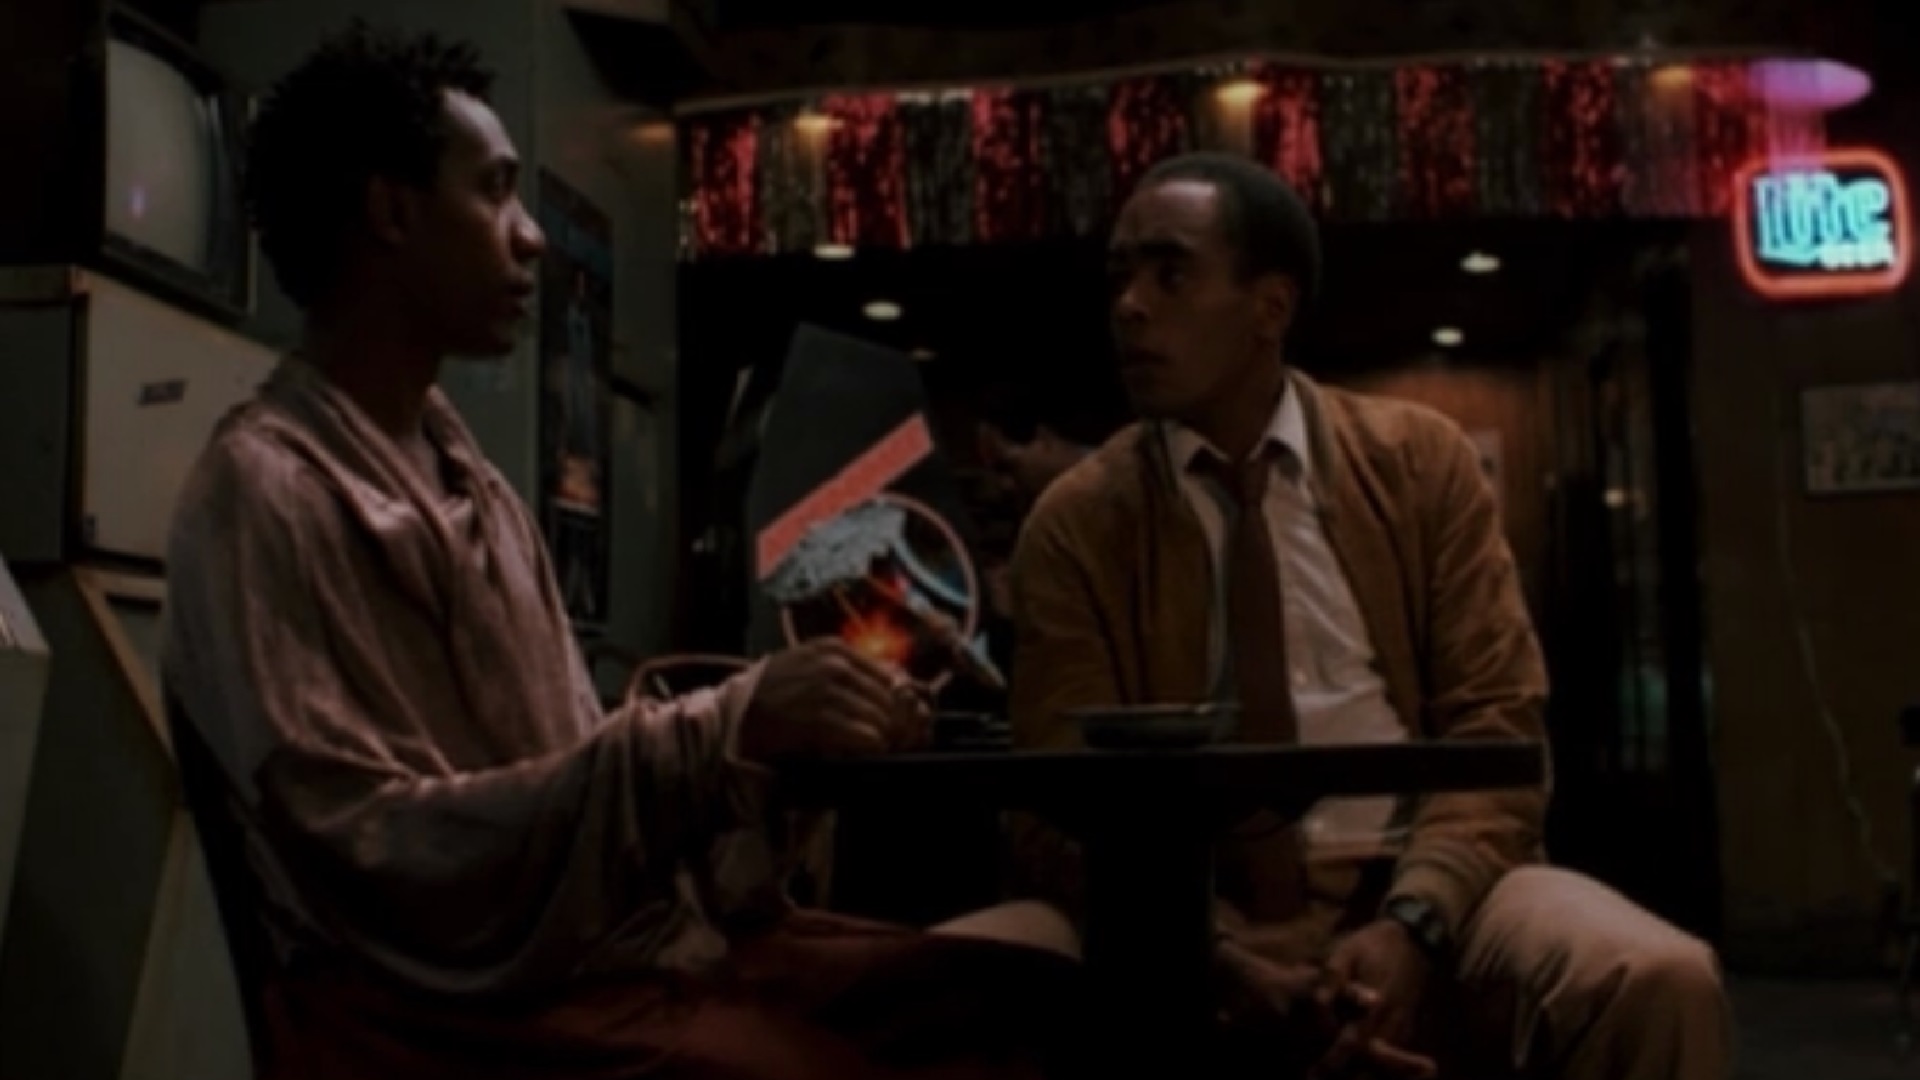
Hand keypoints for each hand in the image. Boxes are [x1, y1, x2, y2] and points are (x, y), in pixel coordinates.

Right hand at [738, 639, 931, 762]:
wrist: (735, 715)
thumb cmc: (775, 693)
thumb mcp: (810, 666)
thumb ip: (850, 671)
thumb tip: (898, 685)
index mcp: (834, 649)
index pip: (890, 675)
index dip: (899, 702)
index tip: (899, 721)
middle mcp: (834, 664)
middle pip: (889, 697)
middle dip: (896, 722)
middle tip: (894, 741)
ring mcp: (826, 690)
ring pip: (881, 717)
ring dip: (884, 736)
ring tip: (878, 748)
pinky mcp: (819, 719)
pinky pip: (866, 735)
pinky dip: (871, 746)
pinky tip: (865, 752)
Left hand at [1213, 940, 1428, 1077]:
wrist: (1412, 940)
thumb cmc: (1373, 945)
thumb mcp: (1347, 951)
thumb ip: (1331, 978)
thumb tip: (1318, 1004)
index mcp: (1376, 1003)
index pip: (1355, 1041)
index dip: (1335, 1059)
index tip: (1315, 1072)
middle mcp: (1392, 1021)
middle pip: (1371, 1062)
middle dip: (1347, 1073)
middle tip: (1316, 1077)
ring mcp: (1403, 1026)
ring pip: (1384, 1063)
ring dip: (1359, 1072)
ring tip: (1326, 1075)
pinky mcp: (1406, 1028)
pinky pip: (1392, 1055)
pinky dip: (1374, 1067)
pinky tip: (1353, 1070)